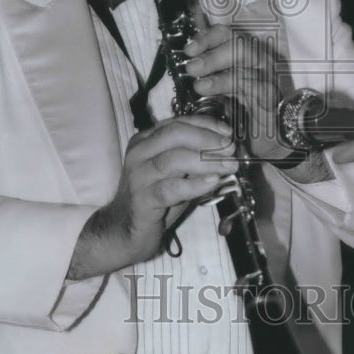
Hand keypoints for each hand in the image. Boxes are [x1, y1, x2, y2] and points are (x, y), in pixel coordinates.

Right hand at [67, 114, 236, 278]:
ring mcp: (138, 176)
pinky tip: (212, 182)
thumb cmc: (153, 200)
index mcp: (145, 141)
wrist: (123, 230)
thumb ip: (194, 160)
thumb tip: (226, 152)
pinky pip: (170, 188)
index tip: (227, 131)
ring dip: (206, 161)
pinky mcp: (141, 200)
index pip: (178, 123)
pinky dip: (194, 184)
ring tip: (229, 165)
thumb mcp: (175, 174)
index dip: (206, 125)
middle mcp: (139, 153)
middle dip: (206, 139)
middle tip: (230, 148)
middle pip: (174, 135)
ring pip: (173, 160)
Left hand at [183, 24, 289, 161]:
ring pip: (246, 68)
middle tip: (192, 68)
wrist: (270, 132)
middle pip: (238, 46)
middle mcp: (257, 58)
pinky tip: (224, 99)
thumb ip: (208, 73)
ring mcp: (267, 76)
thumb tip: (186, 64)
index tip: (188, 50)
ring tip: (201, 86)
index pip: (225, 34)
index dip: (205, 39)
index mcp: (242, 52)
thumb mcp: (222, 85)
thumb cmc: (242, 106)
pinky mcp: (272, 96)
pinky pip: (257, 89)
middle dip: (212, 56)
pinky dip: (239, 93)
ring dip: (221, 77)